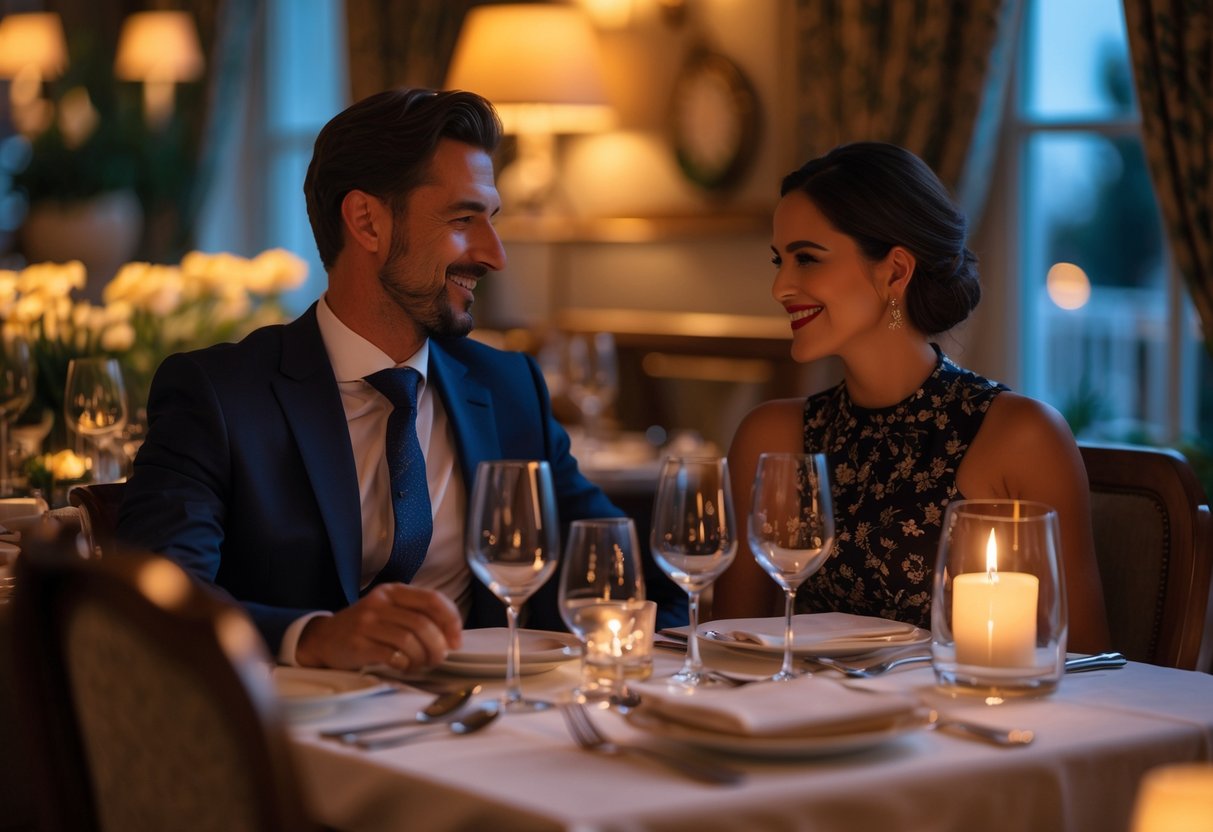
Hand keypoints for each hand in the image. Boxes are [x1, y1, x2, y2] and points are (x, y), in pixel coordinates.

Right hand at [294, 583, 462, 670]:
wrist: (323, 639)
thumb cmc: (366, 628)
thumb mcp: (390, 611)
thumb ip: (418, 616)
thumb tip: (452, 639)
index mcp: (393, 591)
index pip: (432, 599)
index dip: (451, 621)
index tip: (456, 641)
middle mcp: (380, 603)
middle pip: (422, 624)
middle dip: (437, 646)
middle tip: (438, 659)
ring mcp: (366, 622)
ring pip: (409, 640)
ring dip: (422, 657)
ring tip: (421, 664)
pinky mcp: (357, 644)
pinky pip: (391, 655)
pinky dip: (405, 664)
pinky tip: (404, 667)